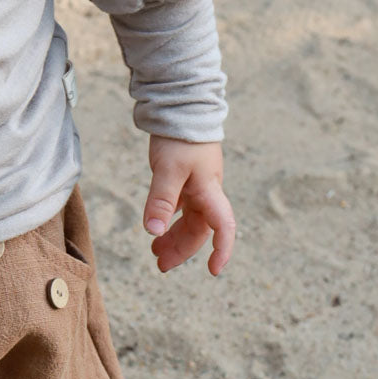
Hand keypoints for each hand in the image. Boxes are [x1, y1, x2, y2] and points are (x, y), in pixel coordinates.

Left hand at [143, 136, 234, 275]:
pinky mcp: (186, 180)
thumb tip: (153, 232)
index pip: (223, 227)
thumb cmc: (180, 137)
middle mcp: (207, 192)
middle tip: (160, 265)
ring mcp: (197, 187)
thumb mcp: (167, 169)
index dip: (222, 249)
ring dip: (174, 237)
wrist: (182, 107)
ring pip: (190, 221)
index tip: (213, 271)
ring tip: (155, 251)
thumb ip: (161, 200)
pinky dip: (170, 221)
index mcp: (210, 191)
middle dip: (182, 250)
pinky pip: (182, 209)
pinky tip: (157, 228)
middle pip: (200, 230)